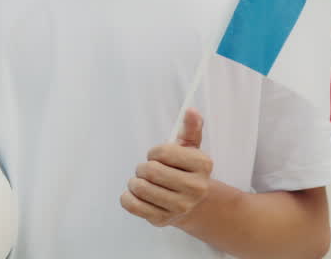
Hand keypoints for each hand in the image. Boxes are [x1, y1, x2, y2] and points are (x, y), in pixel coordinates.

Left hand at [121, 108, 213, 227]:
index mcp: (203, 165)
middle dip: (142, 167)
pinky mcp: (163, 220)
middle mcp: (195, 188)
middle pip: (150, 171)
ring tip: (142, 182)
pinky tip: (135, 194)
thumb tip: (190, 110)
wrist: (193, 204)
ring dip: (135, 181)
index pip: (163, 152)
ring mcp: (180, 207)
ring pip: (140, 188)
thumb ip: (190, 128)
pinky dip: (127, 197)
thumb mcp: (190, 147)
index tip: (158, 157)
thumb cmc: (186, 170)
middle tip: (147, 170)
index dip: (154, 152)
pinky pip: (132, 205)